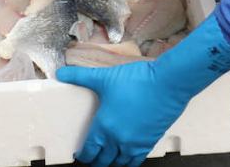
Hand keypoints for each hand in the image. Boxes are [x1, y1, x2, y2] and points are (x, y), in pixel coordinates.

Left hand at [56, 15, 229, 166]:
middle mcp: (118, 140)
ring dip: (112, 162)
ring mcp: (135, 143)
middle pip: (103, 161)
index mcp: (104, 127)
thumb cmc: (139, 80)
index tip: (80, 154)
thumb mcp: (105, 77)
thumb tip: (62, 73)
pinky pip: (136, 160)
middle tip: (92, 156)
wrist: (168, 83)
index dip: (83, 155)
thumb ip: (80, 76)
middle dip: (96, 160)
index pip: (89, 151)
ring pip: (120, 163)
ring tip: (108, 158)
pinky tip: (127, 156)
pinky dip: (129, 161)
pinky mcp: (150, 142)